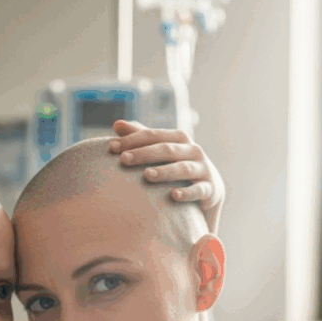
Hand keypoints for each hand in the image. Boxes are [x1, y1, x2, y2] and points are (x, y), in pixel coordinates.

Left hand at [108, 120, 224, 234]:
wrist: (209, 193)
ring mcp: (203, 169)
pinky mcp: (211, 189)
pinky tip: (172, 196)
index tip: (111, 148)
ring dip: (165, 171)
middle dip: (144, 154)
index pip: (153, 135)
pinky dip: (187, 193)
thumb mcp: (161, 153)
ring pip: (183, 168)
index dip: (132, 140)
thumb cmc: (178, 169)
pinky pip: (198, 190)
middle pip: (167, 149)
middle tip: (123, 160)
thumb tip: (116, 124)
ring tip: (147, 175)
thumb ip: (141, 139)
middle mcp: (193, 150)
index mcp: (179, 139)